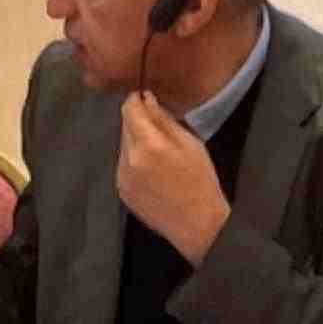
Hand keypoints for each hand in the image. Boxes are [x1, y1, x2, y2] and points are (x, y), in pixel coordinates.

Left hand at [116, 92, 230, 264]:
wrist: (196, 225)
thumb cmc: (201, 181)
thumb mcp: (190, 143)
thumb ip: (164, 119)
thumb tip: (146, 99)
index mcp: (148, 144)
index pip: (129, 109)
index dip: (136, 100)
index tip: (145, 98)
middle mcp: (129, 159)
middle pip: (124, 126)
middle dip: (138, 122)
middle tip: (160, 131)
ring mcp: (122, 176)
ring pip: (123, 145)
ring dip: (136, 142)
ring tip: (160, 155)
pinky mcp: (121, 190)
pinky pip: (124, 164)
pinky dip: (134, 161)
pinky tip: (154, 172)